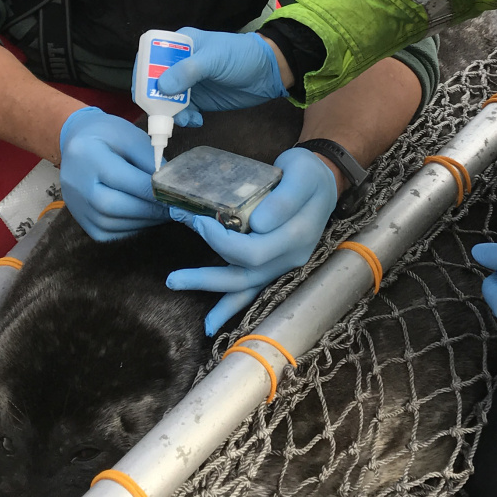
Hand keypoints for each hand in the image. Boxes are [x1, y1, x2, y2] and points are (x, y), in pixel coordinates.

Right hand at [58, 107, 169, 240]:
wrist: (76, 142)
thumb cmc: (107, 135)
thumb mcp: (129, 135)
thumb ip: (149, 159)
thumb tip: (167, 186)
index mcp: (86, 153)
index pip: (120, 178)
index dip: (150, 190)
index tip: (174, 194)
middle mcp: (75, 182)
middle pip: (111, 205)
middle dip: (148, 210)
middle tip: (173, 208)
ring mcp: (74, 203)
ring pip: (109, 224)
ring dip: (141, 222)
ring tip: (163, 214)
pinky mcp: (79, 218)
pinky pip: (105, 233)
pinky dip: (129, 229)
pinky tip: (145, 219)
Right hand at [152, 27, 285, 124]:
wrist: (268, 73)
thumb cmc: (241, 55)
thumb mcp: (214, 58)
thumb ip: (188, 70)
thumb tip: (161, 87)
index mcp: (179, 45)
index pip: (150, 58)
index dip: (144, 74)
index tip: (146, 93)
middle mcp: (179, 65)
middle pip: (154, 84)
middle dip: (156, 100)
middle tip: (165, 112)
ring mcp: (188, 84)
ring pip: (166, 102)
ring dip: (171, 113)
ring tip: (187, 118)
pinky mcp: (198, 101)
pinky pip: (182, 113)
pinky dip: (185, 119)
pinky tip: (197, 120)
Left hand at [166, 148, 336, 333]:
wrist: (324, 182)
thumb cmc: (308, 173)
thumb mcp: (301, 173)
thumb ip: (284, 199)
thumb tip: (258, 224)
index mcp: (296, 236)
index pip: (253, 251)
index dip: (222, 241)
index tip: (200, 221)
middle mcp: (290, 257)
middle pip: (244, 275)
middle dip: (206, 277)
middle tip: (172, 276)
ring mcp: (282, 265)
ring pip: (244, 287)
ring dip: (211, 290)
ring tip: (179, 291)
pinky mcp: (273, 266)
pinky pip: (250, 291)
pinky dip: (229, 306)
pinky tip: (210, 324)